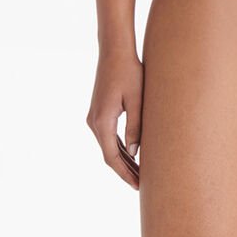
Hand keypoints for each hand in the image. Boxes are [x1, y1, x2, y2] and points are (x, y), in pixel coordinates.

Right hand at [86, 44, 143, 189]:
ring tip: (140, 172)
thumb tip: (135, 153)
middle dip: (125, 170)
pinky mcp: (98, 111)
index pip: (112, 157)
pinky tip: (131, 153)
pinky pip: (108, 136)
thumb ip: (135, 127)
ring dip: (122, 159)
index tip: (138, 186)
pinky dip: (118, 147)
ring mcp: (94, 117)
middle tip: (143, 184)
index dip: (125, 174)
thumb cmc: (129, 72)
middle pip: (109, 155)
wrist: (114, 50)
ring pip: (108, 146)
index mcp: (102, 122)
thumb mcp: (136, 100)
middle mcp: (94, 122)